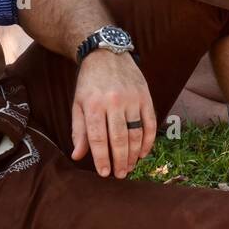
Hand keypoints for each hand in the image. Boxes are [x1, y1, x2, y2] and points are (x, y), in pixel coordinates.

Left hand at [70, 49, 155, 177]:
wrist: (107, 54)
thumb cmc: (89, 83)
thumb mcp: (78, 104)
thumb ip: (79, 131)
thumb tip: (78, 156)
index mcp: (93, 105)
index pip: (98, 138)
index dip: (102, 158)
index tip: (105, 173)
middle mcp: (114, 102)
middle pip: (119, 138)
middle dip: (120, 160)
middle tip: (120, 175)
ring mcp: (132, 99)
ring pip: (136, 133)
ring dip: (134, 154)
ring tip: (130, 167)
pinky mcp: (145, 96)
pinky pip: (150, 123)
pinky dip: (149, 140)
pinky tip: (143, 153)